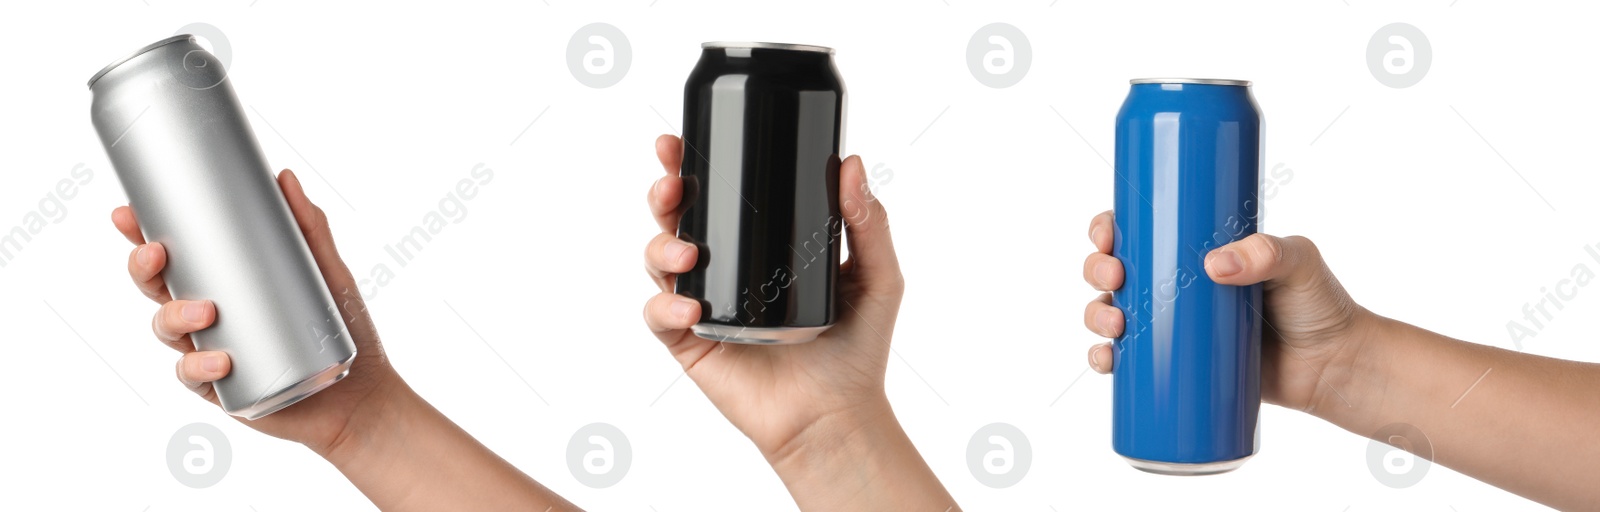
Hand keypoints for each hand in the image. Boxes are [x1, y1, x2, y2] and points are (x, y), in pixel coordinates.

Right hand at [112, 170, 400, 454]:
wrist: (360, 393)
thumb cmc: (340, 327)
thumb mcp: (327, 272)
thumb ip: (309, 227)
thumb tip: (286, 177)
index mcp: (224, 281)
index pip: (174, 254)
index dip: (142, 234)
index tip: (128, 214)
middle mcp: (208, 314)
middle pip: (157, 287)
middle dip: (144, 268)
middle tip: (157, 253)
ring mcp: (210, 349)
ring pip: (166, 329)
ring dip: (174, 316)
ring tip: (205, 311)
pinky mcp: (221, 386)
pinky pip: (193, 376)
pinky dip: (199, 366)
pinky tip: (220, 359)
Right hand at [640, 135, 904, 457]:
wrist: (837, 416)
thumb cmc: (857, 349)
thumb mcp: (876, 278)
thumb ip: (868, 223)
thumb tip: (852, 164)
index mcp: (761, 244)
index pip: (721, 194)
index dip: (692, 165)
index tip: (679, 144)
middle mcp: (728, 268)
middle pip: (679, 218)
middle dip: (665, 193)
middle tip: (673, 185)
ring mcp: (705, 305)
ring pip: (659, 261)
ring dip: (661, 245)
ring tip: (686, 253)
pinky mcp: (691, 345)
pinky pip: (659, 319)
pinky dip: (665, 309)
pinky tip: (689, 307)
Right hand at [1079, 210, 1376, 410]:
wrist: (1334, 367)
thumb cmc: (1319, 305)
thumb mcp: (1299, 263)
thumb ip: (1266, 252)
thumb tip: (1213, 265)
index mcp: (1195, 250)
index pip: (1138, 229)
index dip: (1108, 228)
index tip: (1107, 236)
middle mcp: (1175, 285)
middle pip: (1114, 270)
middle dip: (1097, 270)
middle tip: (1115, 279)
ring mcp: (1174, 326)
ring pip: (1111, 313)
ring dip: (1095, 315)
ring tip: (1115, 324)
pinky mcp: (1177, 366)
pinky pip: (1127, 361)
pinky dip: (1105, 359)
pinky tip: (1105, 361)